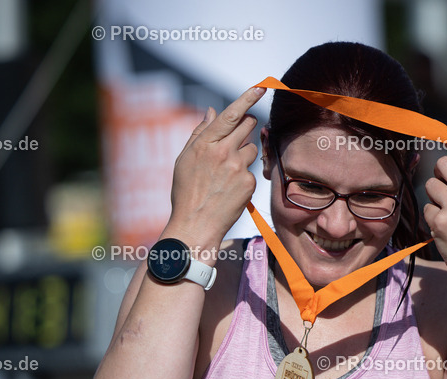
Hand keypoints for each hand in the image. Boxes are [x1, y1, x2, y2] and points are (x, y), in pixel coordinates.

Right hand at [166, 86, 265, 247]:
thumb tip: (211, 111)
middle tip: (237, 137)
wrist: (196, 224)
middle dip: (247, 125)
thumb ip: (200, 133)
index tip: (261, 86)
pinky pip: (251, 170)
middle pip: (248, 125)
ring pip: (251, 148)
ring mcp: (238, 167)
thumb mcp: (184, 159)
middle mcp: (223, 152)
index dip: (247, 98)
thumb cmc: (186, 191)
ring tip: (226, 172)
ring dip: (243, 154)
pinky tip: (230, 188)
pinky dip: (244, 176)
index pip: (231, 114)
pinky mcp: (249, 183)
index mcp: (205, 143)